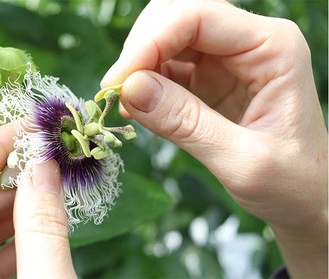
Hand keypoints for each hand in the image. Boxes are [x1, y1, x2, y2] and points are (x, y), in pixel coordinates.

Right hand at [101, 0, 326, 276]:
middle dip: (141, 48)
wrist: (305, 198)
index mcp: (271, 48)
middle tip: (117, 92)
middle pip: (177, 16)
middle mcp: (248, 43)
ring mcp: (226, 59)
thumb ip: (186, 124)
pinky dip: (144, 81)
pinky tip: (138, 107)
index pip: (198, 16)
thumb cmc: (291, 183)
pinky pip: (166, 65)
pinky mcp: (209, 78)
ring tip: (125, 103)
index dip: (150, 42)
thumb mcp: (243, 162)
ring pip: (166, 37)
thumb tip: (130, 90)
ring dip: (138, 65)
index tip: (118, 83)